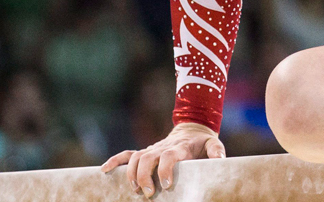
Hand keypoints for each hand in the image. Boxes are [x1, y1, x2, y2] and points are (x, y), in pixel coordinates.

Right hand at [100, 121, 225, 197]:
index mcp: (178, 147)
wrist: (191, 129)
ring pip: (135, 158)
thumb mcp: (212, 144)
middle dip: (145, 176)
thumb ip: (216, 151)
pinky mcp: (144, 151)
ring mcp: (151, 149)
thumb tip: (220, 161)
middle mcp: (162, 147)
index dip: (165, 169)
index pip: (168, 156)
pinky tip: (104, 171)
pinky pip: (126, 154)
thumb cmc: (202, 142)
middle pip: (147, 158)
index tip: (167, 184)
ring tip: (135, 189)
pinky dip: (114, 161)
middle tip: (149, 193)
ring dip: (131, 173)